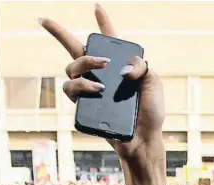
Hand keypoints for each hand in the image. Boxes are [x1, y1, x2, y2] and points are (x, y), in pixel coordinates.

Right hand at [40, 4, 164, 161]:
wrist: (144, 141)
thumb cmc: (151, 113)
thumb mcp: (154, 84)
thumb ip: (142, 66)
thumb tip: (122, 68)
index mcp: (118, 67)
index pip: (107, 39)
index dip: (102, 22)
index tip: (97, 6)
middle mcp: (100, 75)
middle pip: (73, 49)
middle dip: (58, 33)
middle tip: (99, 58)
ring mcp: (90, 91)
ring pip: (69, 70)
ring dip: (83, 70)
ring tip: (100, 86)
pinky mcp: (84, 107)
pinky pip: (70, 91)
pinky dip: (81, 88)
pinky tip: (95, 92)